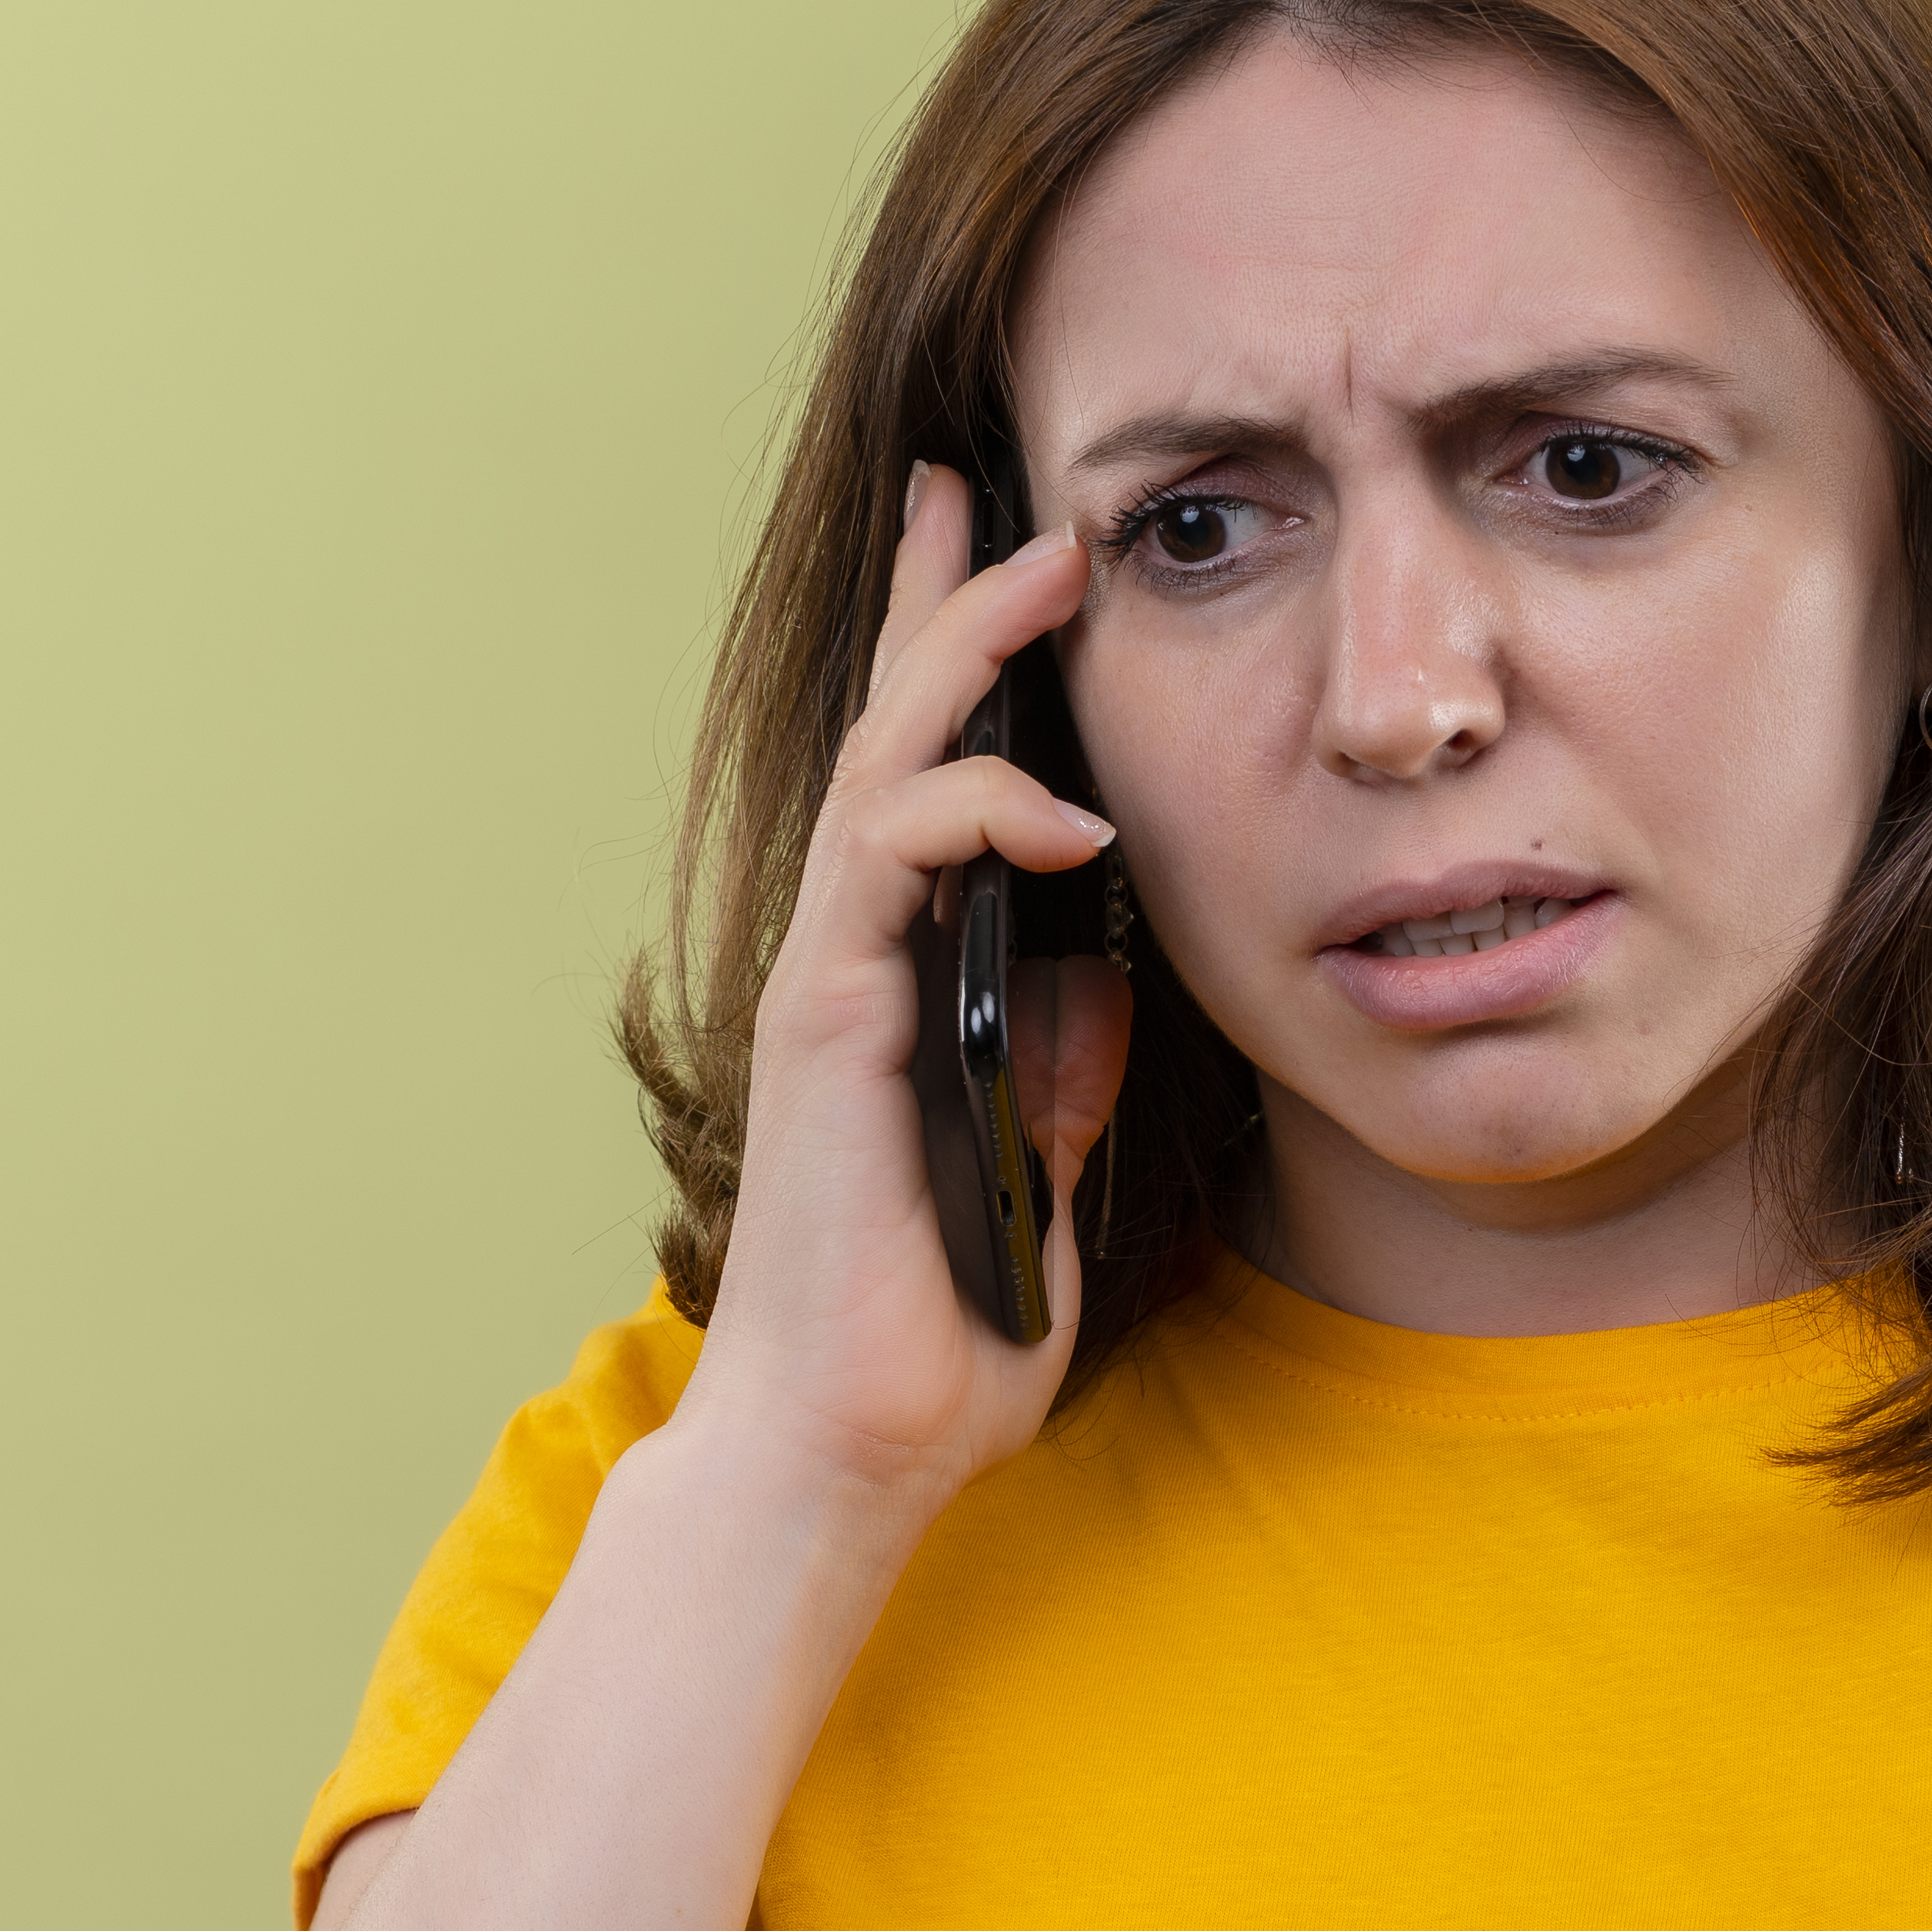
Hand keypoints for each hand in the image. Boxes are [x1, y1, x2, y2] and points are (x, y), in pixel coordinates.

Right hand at [672, 462, 1136, 1519]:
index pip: (936, 790)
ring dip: (964, 652)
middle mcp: (856, 959)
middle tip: (1000, 490)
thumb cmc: (939, 1322)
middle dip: (947, 604)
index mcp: (908, 981)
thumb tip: (1101, 987)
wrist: (854, 1440)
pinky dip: (980, 814)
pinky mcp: (831, 1017)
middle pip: (895, 736)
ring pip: (888, 766)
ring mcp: (834, 979)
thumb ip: (1062, 1078)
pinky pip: (895, 866)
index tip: (1022, 564)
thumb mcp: (1042, 1174)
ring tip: (1046, 560)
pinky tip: (1068, 811)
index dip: (968, 673)